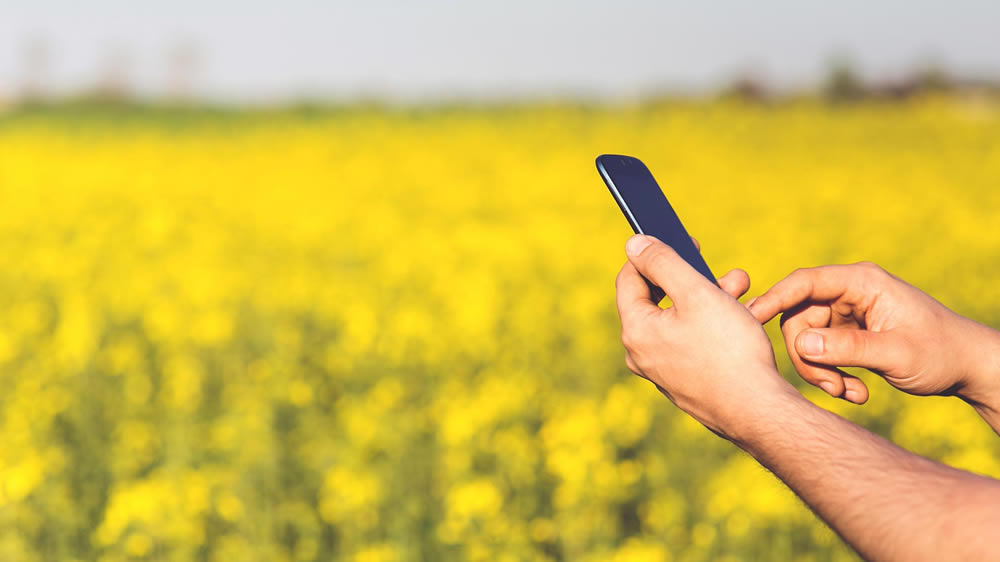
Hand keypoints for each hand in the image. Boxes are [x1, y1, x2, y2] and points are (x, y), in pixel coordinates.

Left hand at [615, 234, 796, 441]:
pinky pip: (693, 342)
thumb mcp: (697, 293)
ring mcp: (663, 371)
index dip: (654, 254)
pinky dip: (713, 325)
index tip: (683, 240)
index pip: (630, 279)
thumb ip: (663, 263)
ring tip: (743, 288)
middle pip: (659, 300)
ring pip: (681, 320)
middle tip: (726, 270)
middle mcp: (641, 353)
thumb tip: (634, 244)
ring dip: (710, 298)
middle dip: (693, 277)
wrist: (759, 412)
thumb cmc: (728, 351)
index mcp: (635, 330)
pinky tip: (743, 318)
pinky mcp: (685, 383)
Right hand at [747, 262, 999, 408]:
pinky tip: (857, 392)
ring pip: (806, 341)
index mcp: (862, 283)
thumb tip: (800, 345)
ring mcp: (847, 314)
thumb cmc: (941, 353)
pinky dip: (832, 375)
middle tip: (832, 388)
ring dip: (822, 372)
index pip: (805, 283)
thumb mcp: (896, 353)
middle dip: (808, 357)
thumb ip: (847, 348)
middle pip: (799, 319)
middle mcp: (849, 293)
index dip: (773, 299)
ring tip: (850, 394)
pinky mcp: (847, 334)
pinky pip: (821, 354)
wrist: (968, 368)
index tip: (749, 320)